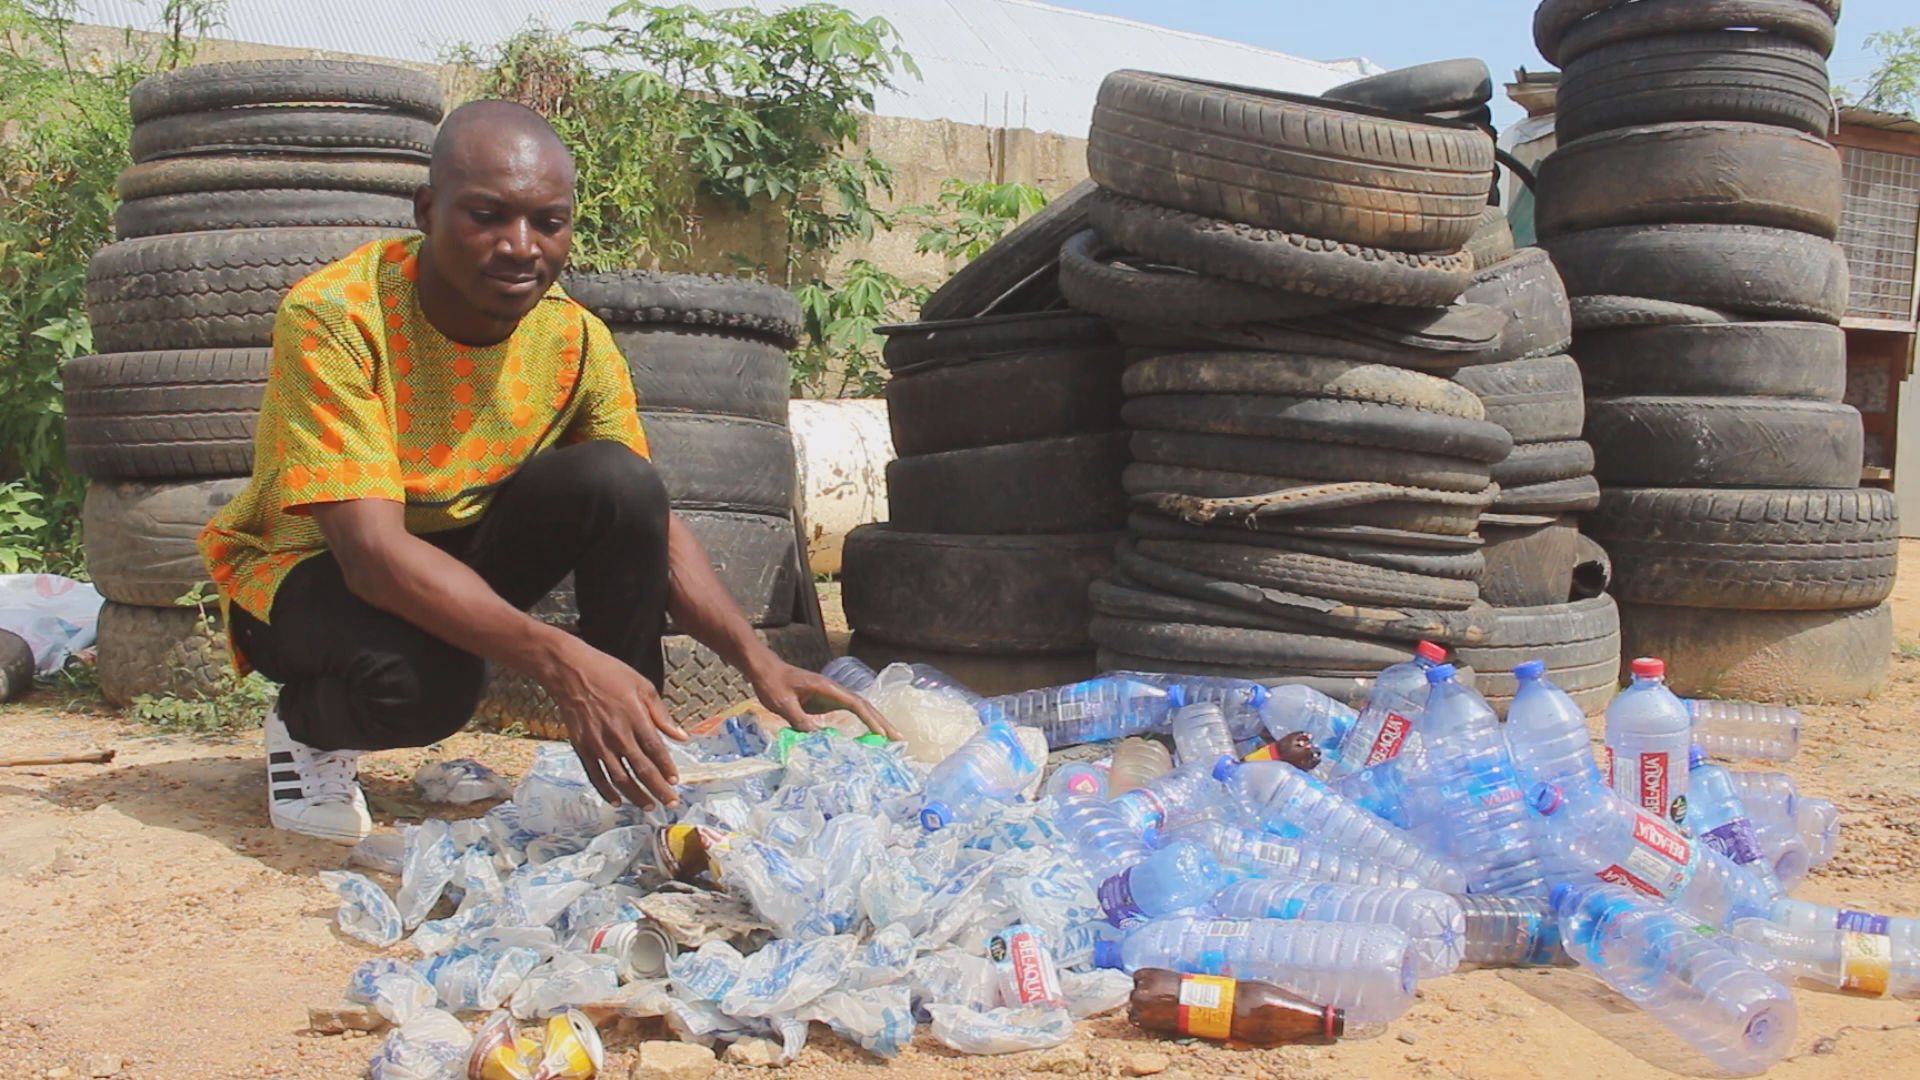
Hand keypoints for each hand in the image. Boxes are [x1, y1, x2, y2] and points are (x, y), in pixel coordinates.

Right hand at [542, 637, 686, 809]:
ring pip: (620, 778)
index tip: (676, 781)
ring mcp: (598, 744)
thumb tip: (681, 736)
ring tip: (648, 806)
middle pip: (641, 769)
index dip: (667, 769)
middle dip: (658, 789)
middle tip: (670, 803)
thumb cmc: (609, 674)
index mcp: (635, 718)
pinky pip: (595, 775)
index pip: (656, 751)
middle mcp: (617, 735)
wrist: (571, 672)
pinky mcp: (582, 748)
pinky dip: (606, 791)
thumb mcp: (642, 686)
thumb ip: (661, 714)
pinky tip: (617, 801)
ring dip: (636, 795)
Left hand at [744, 651, 899, 740]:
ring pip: (861, 709)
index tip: (883, 734)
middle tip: (900, 739)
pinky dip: (864, 722)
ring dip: (877, 722)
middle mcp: (835, 690)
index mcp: (827, 687)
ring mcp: (833, 695)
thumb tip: (818, 738)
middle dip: (883, 722)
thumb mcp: (782, 703)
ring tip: (893, 738)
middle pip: (865, 705)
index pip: (856, 703)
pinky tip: (871, 735)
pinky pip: (851, 712)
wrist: (765, 669)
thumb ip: (799, 720)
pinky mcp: (828, 701)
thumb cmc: (773, 683)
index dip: (871, 719)